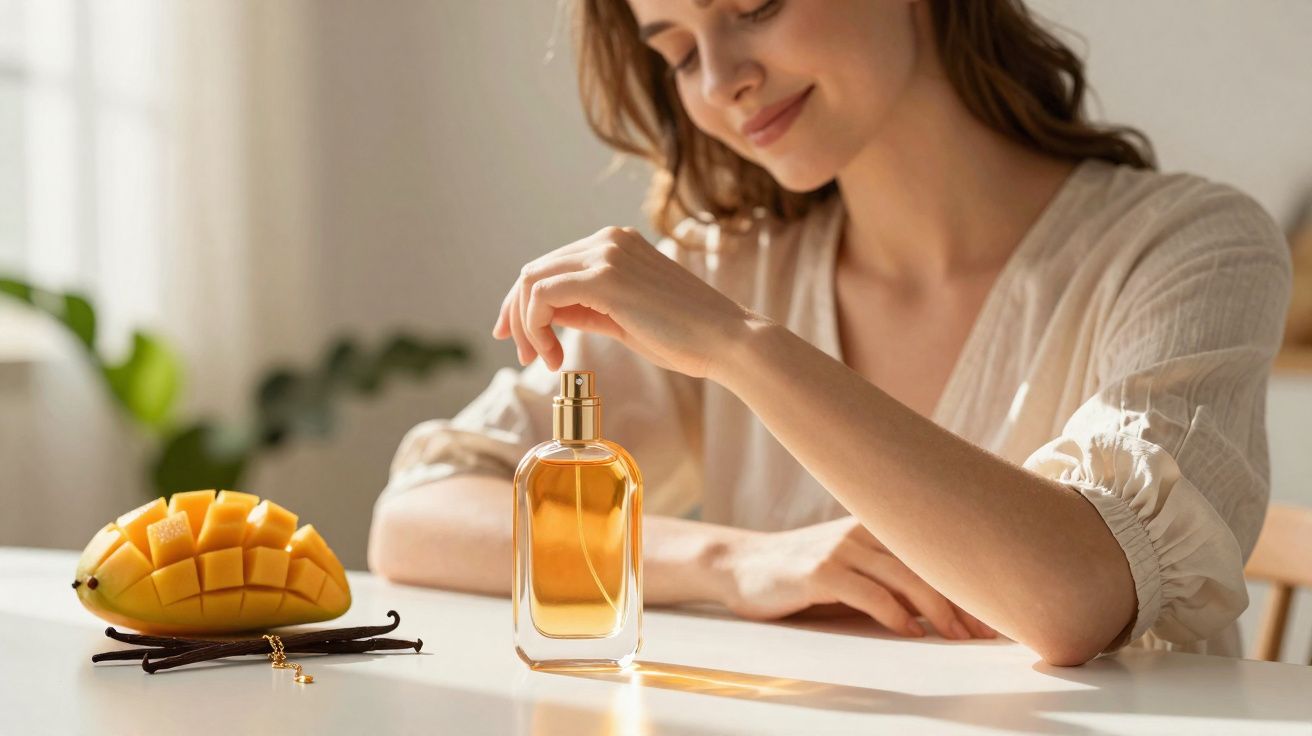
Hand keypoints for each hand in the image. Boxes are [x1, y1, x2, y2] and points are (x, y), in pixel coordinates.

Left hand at [491, 226, 755, 377]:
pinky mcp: (604, 277)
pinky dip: (536, 327)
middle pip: (535, 270)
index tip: (522, 340)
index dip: (525, 304)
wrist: (726, 340)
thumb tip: (549, 317)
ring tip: (544, 360)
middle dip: (518, 315)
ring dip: (527, 325)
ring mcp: (606, 254)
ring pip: (533, 281)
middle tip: (524, 355)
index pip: (552, 267)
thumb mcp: (625, 318)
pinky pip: (543, 296)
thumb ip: (587, 309)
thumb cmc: (685, 337)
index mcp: (616, 244)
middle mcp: (608, 240)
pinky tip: (553, 355)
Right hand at [720, 517, 995, 639]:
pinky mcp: (818, 572)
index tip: (995, 612)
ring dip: (937, 610)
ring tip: (958, 637)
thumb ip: (889, 574)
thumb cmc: (803, 573)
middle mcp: (862, 529)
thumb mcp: (850, 565)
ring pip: (903, 577)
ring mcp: (840, 549)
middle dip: (962, 599)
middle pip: (927, 562)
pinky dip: (893, 613)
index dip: (966, 581)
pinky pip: (867, 593)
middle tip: (986, 631)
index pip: (932, 549)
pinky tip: (910, 631)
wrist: (741, 565)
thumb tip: (943, 605)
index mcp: (875, 522)